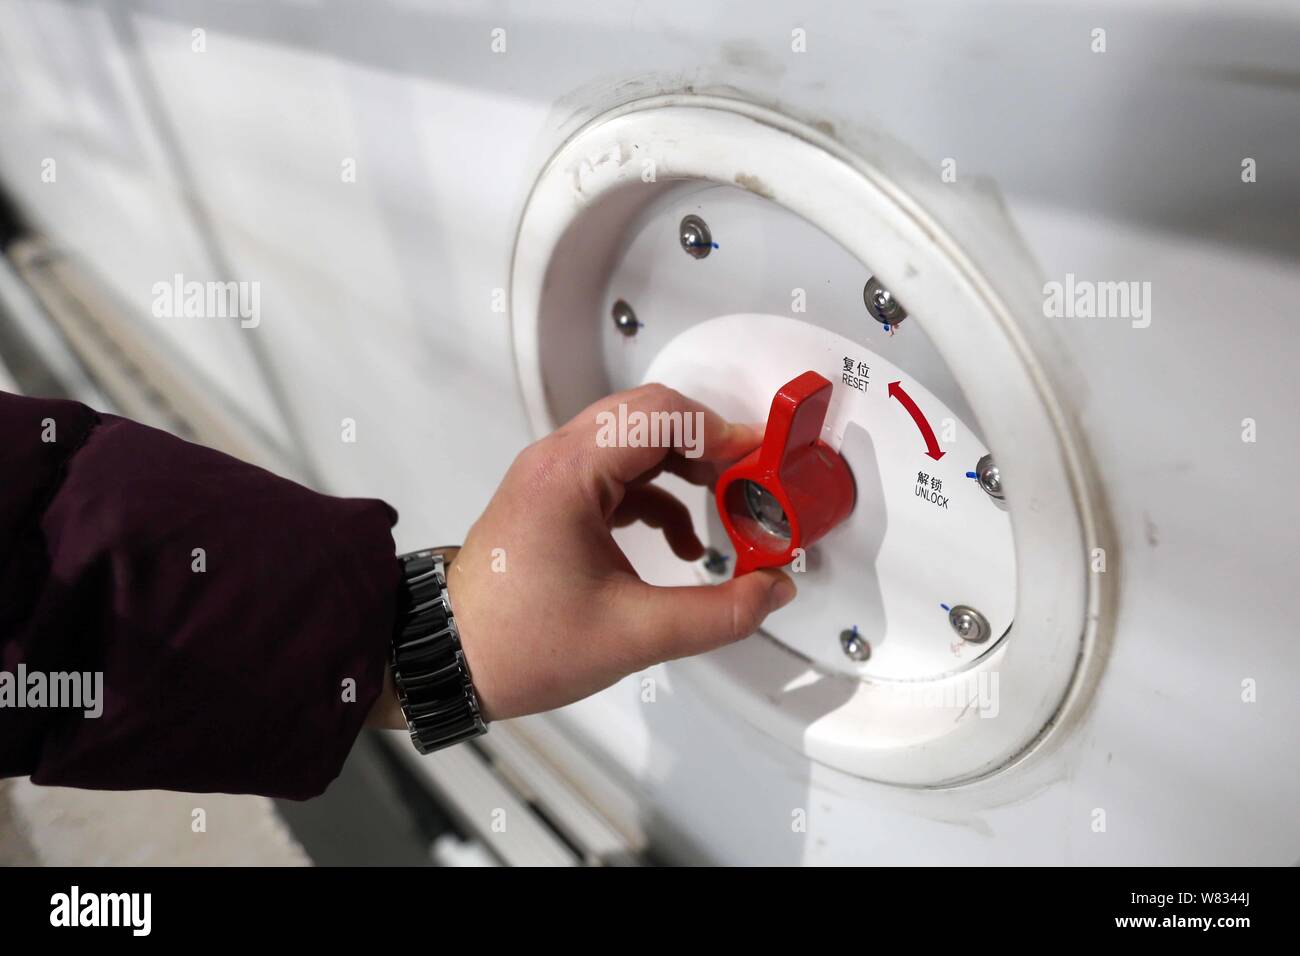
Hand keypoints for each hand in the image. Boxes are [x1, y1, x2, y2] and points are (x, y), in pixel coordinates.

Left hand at [441, 384, 795, 722]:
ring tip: (729, 507)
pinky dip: (659, 495)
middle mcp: (556, 460)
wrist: (450, 660)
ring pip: (635, 442)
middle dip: (709, 445)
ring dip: (686, 468)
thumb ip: (718, 613)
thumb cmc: (518, 643)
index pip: (660, 415)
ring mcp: (552, 476)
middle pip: (649, 416)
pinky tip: (682, 543)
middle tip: (753, 479)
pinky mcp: (554, 499)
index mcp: (569, 473)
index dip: (720, 432)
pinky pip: (619, 474)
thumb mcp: (634, 634)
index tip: (762, 461)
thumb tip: (772, 592)